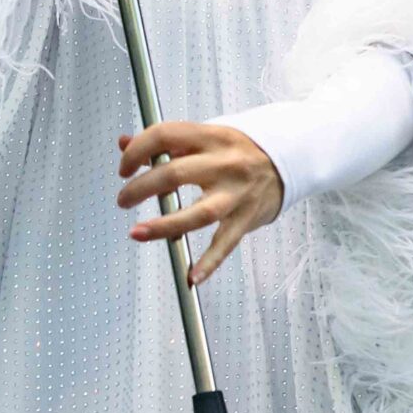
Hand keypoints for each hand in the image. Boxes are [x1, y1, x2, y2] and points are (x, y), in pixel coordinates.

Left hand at [116, 122, 284, 286]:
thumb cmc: (240, 151)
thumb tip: (124, 143)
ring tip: (137, 232)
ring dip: (164, 226)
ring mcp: (237, 193)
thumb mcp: (206, 137)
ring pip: (199, 213)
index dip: (137, 152)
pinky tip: (193, 276)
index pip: (166, 136)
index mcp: (212, 137)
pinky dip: (210, 262)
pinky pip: (226, 243)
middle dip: (140, 188)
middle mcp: (226, 164)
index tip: (125, 168)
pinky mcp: (246, 217)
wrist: (288, 161)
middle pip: (175, 174)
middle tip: (124, 200)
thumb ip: (167, 141)